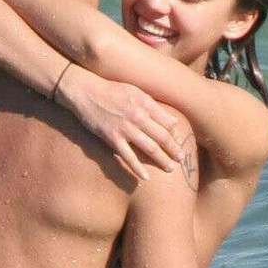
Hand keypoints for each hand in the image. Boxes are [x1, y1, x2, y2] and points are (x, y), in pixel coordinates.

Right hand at [56, 65, 187, 180]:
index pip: (167, 122)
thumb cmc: (110, 89)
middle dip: (174, 150)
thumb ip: (152, 105)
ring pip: (150, 148)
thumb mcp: (134, 91)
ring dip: (162, 160)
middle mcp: (138, 116)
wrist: (84, 92)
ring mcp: (125, 128)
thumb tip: (172, 121)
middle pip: (162, 137)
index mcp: (144, 103)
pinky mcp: (112, 138)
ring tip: (171, 168)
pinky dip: (137, 168)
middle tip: (182, 159)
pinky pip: (128, 157)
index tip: (179, 143)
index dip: (175, 134)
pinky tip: (145, 178)